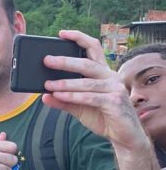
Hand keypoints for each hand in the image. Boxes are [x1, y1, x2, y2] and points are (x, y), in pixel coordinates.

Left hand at [43, 30, 147, 151]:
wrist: (124, 136)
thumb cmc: (103, 117)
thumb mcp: (79, 108)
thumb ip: (63, 101)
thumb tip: (44, 96)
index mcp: (103, 73)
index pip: (93, 48)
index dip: (79, 38)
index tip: (61, 33)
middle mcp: (110, 77)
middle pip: (87, 63)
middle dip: (65, 61)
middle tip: (46, 60)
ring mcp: (115, 89)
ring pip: (87, 81)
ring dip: (66, 83)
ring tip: (48, 84)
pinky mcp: (115, 102)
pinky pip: (91, 97)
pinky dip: (74, 96)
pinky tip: (60, 96)